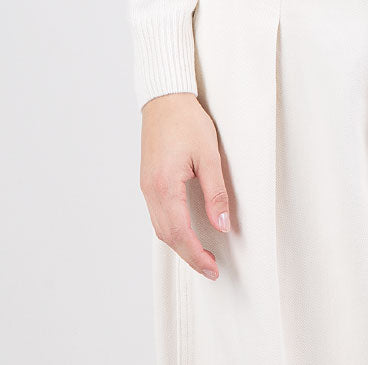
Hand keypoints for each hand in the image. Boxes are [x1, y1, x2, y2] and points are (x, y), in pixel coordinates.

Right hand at [140, 93, 230, 280]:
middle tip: (210, 268)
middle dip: (189, 255)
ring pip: (160, 228)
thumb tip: (222, 226)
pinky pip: (157, 215)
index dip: (196, 255)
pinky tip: (185, 231)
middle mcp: (150, 191)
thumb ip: (216, 193)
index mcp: (165, 186)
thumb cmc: (187, 121)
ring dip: (179, 245)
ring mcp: (146, 186)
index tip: (212, 268)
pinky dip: (171, 229)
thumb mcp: (209, 155)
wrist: (164, 98)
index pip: (180, 233)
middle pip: (167, 236)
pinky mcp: (147, 180)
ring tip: (200, 254)